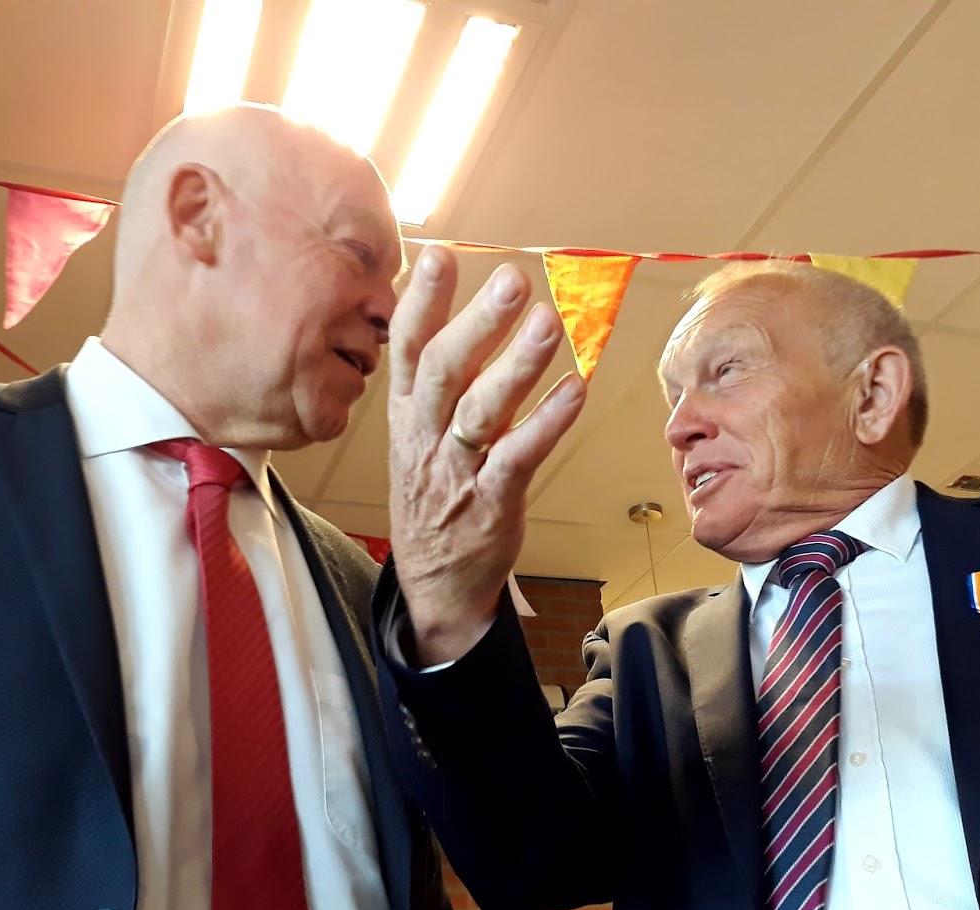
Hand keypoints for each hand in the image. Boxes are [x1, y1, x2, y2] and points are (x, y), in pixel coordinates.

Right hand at [387, 246, 586, 664]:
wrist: (434, 584)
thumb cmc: (436, 497)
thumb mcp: (420, 435)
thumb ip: (439, 382)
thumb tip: (464, 315)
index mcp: (405, 416)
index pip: (406, 349)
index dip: (420, 301)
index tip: (441, 255)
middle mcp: (425, 438)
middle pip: (444, 370)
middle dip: (477, 321)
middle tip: (512, 279)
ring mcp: (456, 472)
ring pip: (480, 410)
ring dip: (517, 364)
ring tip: (548, 322)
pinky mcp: (491, 503)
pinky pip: (518, 458)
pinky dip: (546, 422)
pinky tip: (574, 390)